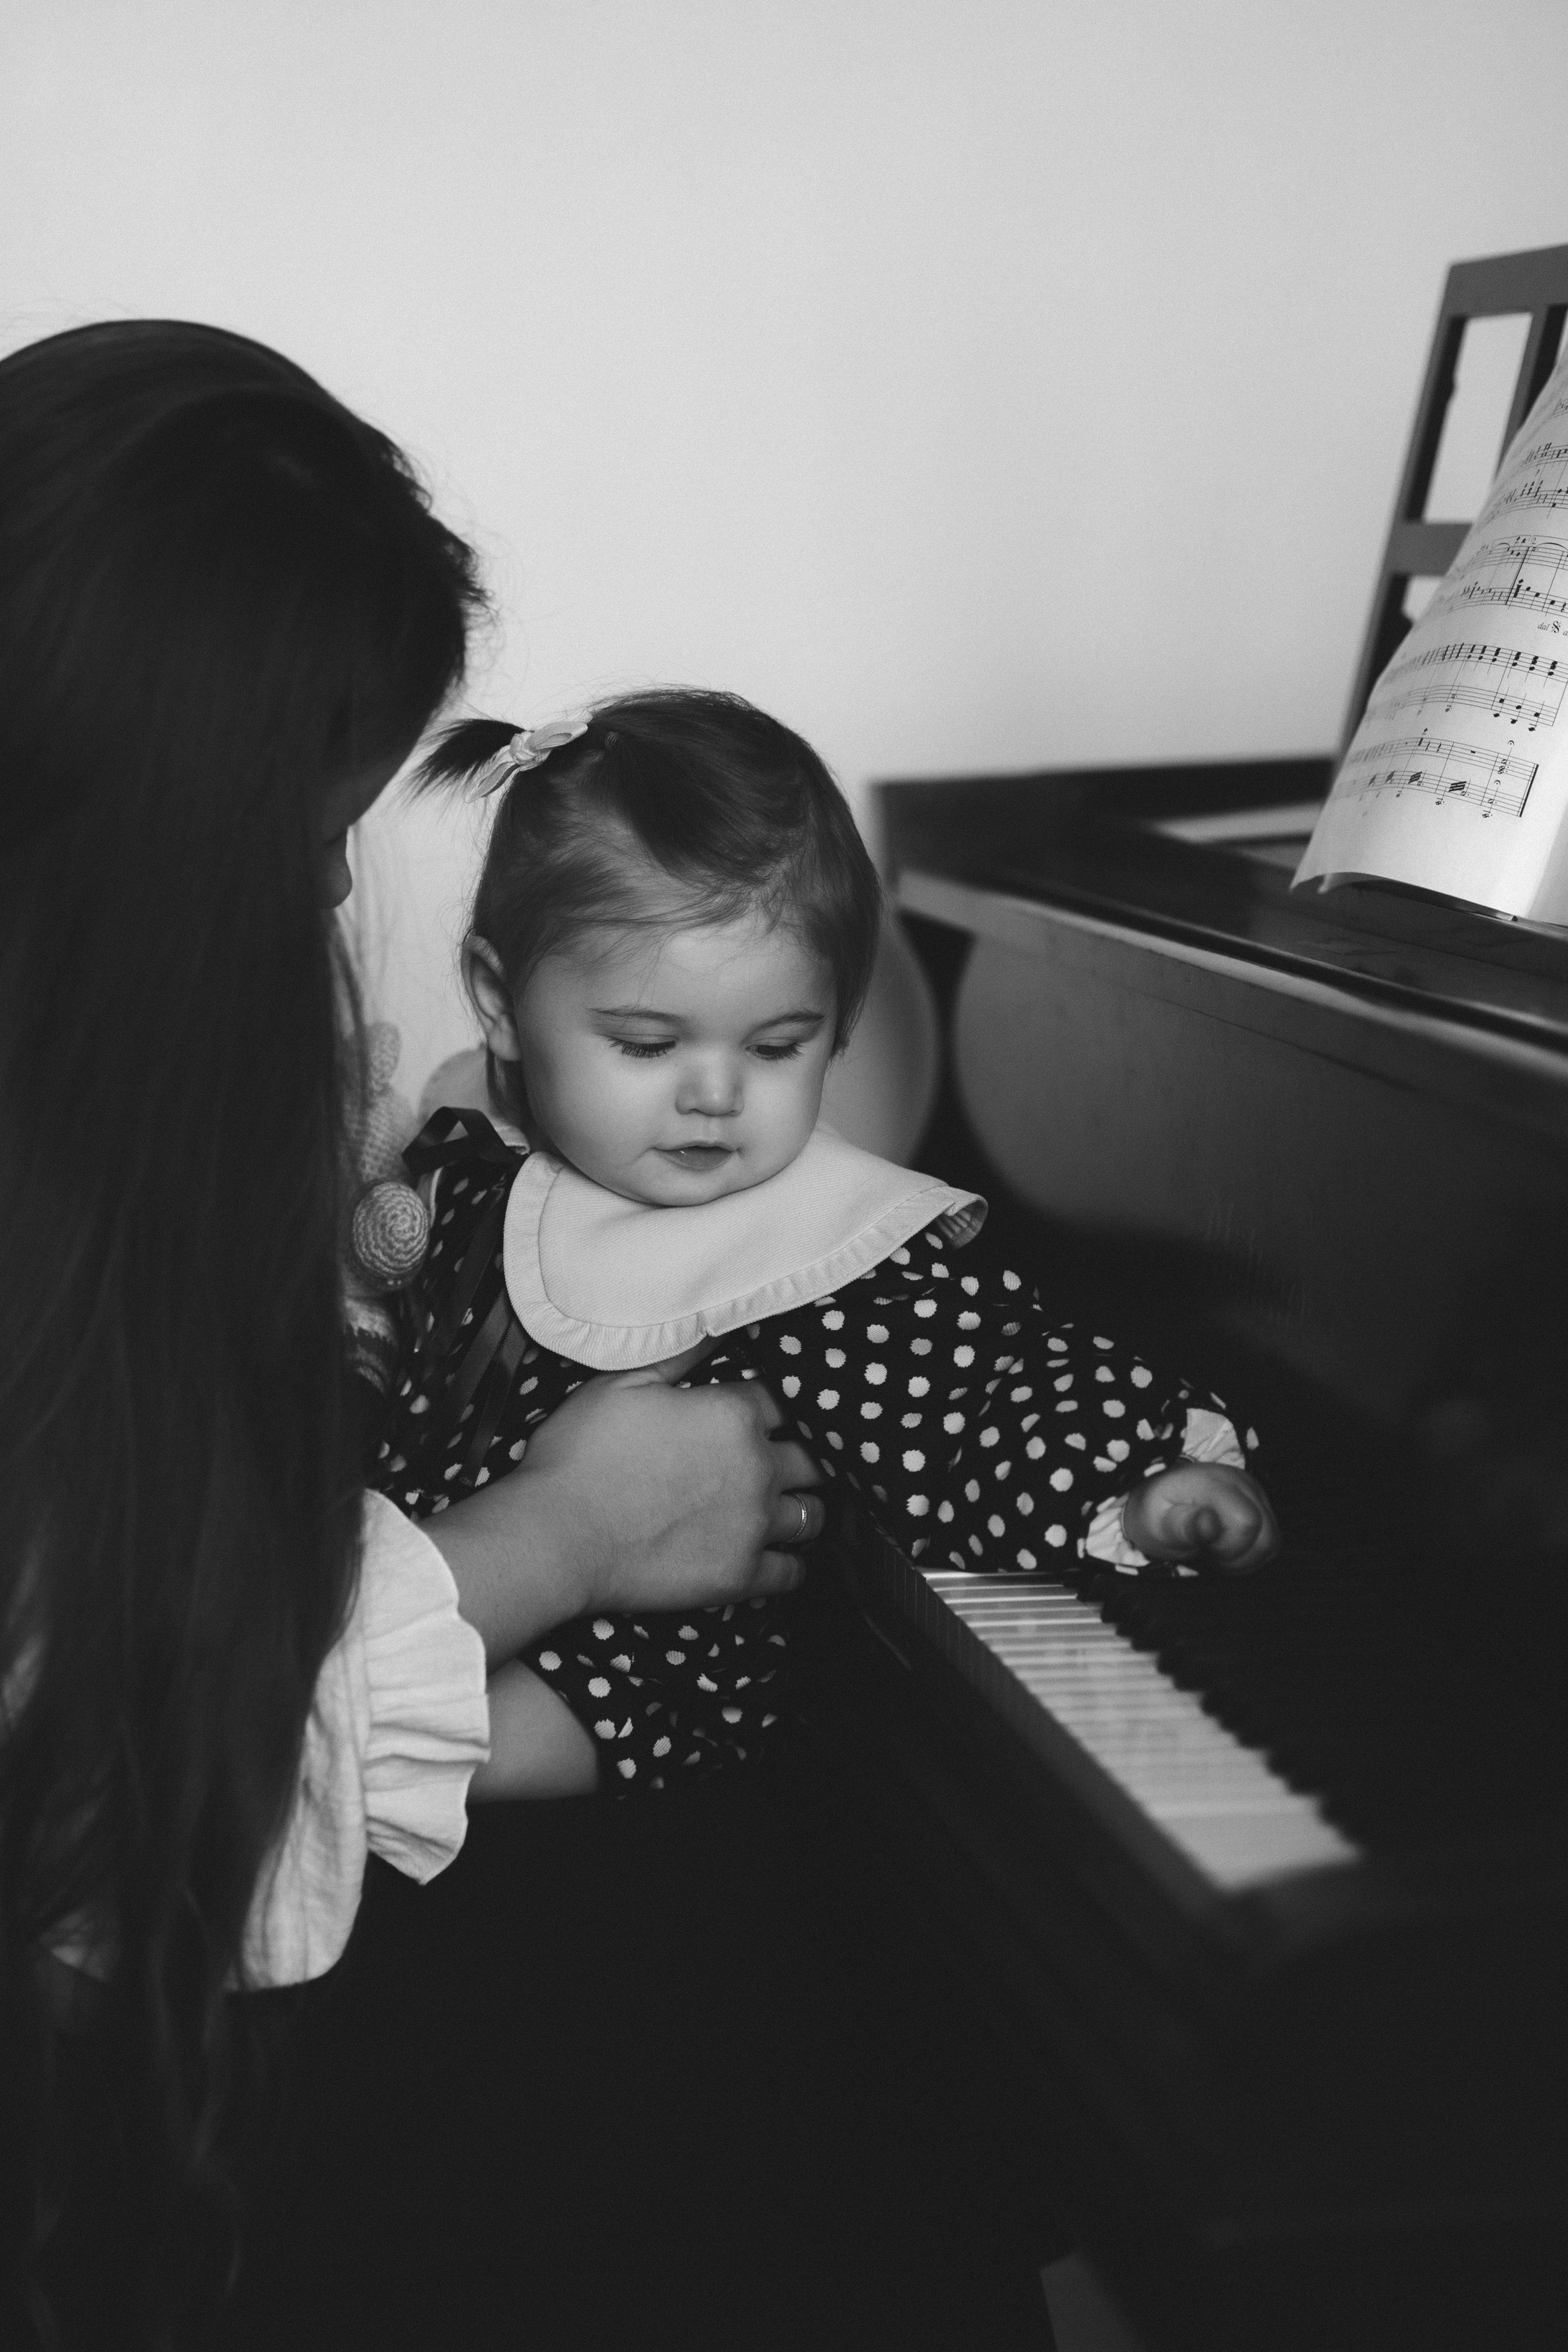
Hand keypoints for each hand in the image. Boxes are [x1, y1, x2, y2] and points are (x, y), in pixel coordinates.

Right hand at [424, 1365, 823, 1662]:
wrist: (555, 1536)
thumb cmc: (580, 1456)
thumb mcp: (622, 1384)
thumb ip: (680, 1356)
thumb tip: (717, 1326)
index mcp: (733, 1415)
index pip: (784, 1400)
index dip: (775, 1406)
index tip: (768, 1416)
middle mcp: (757, 1468)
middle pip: (811, 1457)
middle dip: (801, 1456)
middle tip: (785, 1463)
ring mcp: (754, 1525)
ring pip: (811, 1514)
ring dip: (802, 1507)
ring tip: (787, 1508)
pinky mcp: (741, 1576)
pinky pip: (793, 1573)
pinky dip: (791, 1564)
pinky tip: (782, 1558)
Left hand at [1121, 1461, 1278, 1573]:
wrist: (1158, 1500)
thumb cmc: (1156, 1514)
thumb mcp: (1157, 1524)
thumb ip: (1184, 1525)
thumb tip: (1209, 1524)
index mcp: (1215, 1483)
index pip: (1247, 1522)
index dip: (1228, 1547)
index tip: (1202, 1546)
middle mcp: (1242, 1483)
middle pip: (1266, 1537)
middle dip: (1236, 1557)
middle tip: (1207, 1550)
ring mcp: (1255, 1492)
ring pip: (1272, 1541)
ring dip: (1244, 1557)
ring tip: (1215, 1548)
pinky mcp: (1261, 1504)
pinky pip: (1270, 1540)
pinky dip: (1250, 1553)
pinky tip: (1226, 1547)